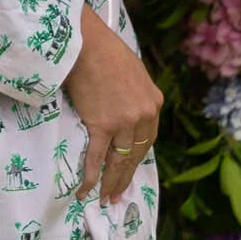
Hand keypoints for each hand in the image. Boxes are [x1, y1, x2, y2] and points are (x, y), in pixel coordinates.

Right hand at [62, 4, 162, 204]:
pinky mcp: (101, 124)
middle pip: (135, 154)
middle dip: (125, 177)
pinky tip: (86, 190)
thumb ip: (133, 94)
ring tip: (104, 198)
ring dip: (110, 181)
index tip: (127, 172)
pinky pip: (97, 155)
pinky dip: (92, 175)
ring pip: (118, 159)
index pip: (147, 140)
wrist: (86, 42)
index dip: (136, 159)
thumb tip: (121, 105)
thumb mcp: (132, 72)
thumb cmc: (103, 50)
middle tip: (116, 196)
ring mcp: (123, 122)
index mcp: (154, 103)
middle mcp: (143, 116)